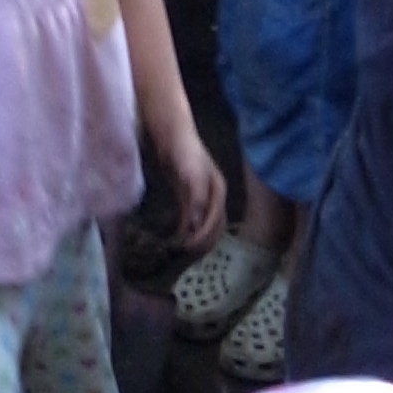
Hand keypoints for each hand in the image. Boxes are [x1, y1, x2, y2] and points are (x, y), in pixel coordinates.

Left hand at [164, 131, 225, 252]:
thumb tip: (196, 227)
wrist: (173, 137)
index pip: (216, 220)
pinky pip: (191, 218)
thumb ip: (197, 200)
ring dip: (197, 237)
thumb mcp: (193, 176)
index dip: (204, 236)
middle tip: (189, 255)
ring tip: (185, 250)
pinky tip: (179, 237)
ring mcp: (201, 197)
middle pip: (214, 226)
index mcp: (219, 191)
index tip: (190, 248)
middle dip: (204, 241)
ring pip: (203, 224)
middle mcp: (213, 196)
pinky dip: (188, 229)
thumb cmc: (186, 153)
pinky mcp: (188, 197)